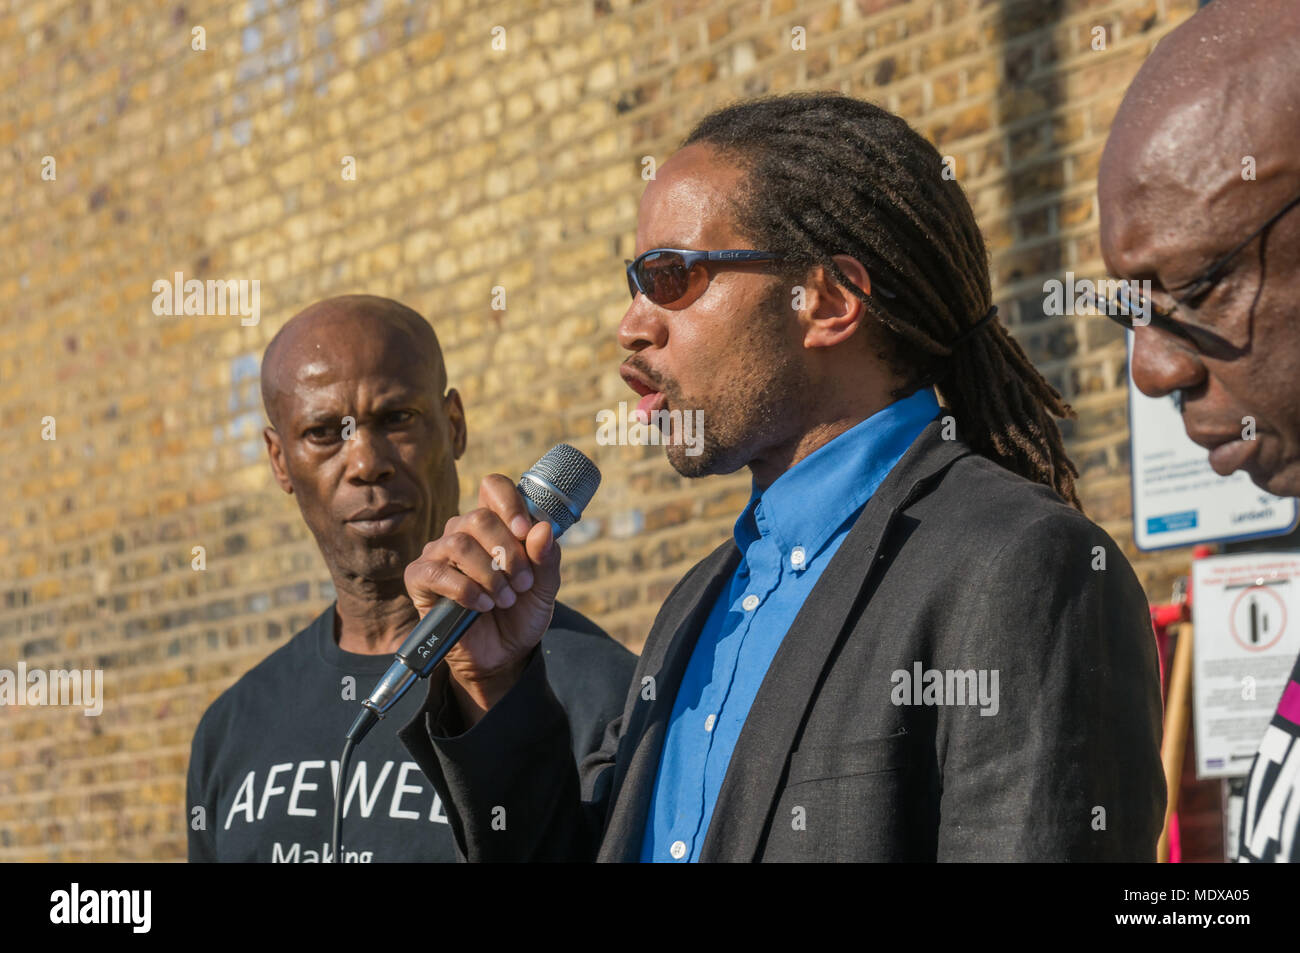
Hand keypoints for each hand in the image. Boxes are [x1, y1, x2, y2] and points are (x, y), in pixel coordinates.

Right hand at [403, 474, 561, 723]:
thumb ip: (547, 558)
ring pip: (459, 544)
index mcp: (495, 524)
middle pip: (479, 517)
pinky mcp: (420, 579)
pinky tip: (482, 606)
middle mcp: (462, 532)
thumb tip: (542, 529)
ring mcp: (438, 554)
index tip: (525, 532)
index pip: (494, 488)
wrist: (503, 655)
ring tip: (505, 599)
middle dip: (507, 552)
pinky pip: (436, 572)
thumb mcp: (544, 586)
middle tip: (522, 583)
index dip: (510, 503)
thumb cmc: (521, 613)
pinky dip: (466, 590)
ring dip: (489, 575)